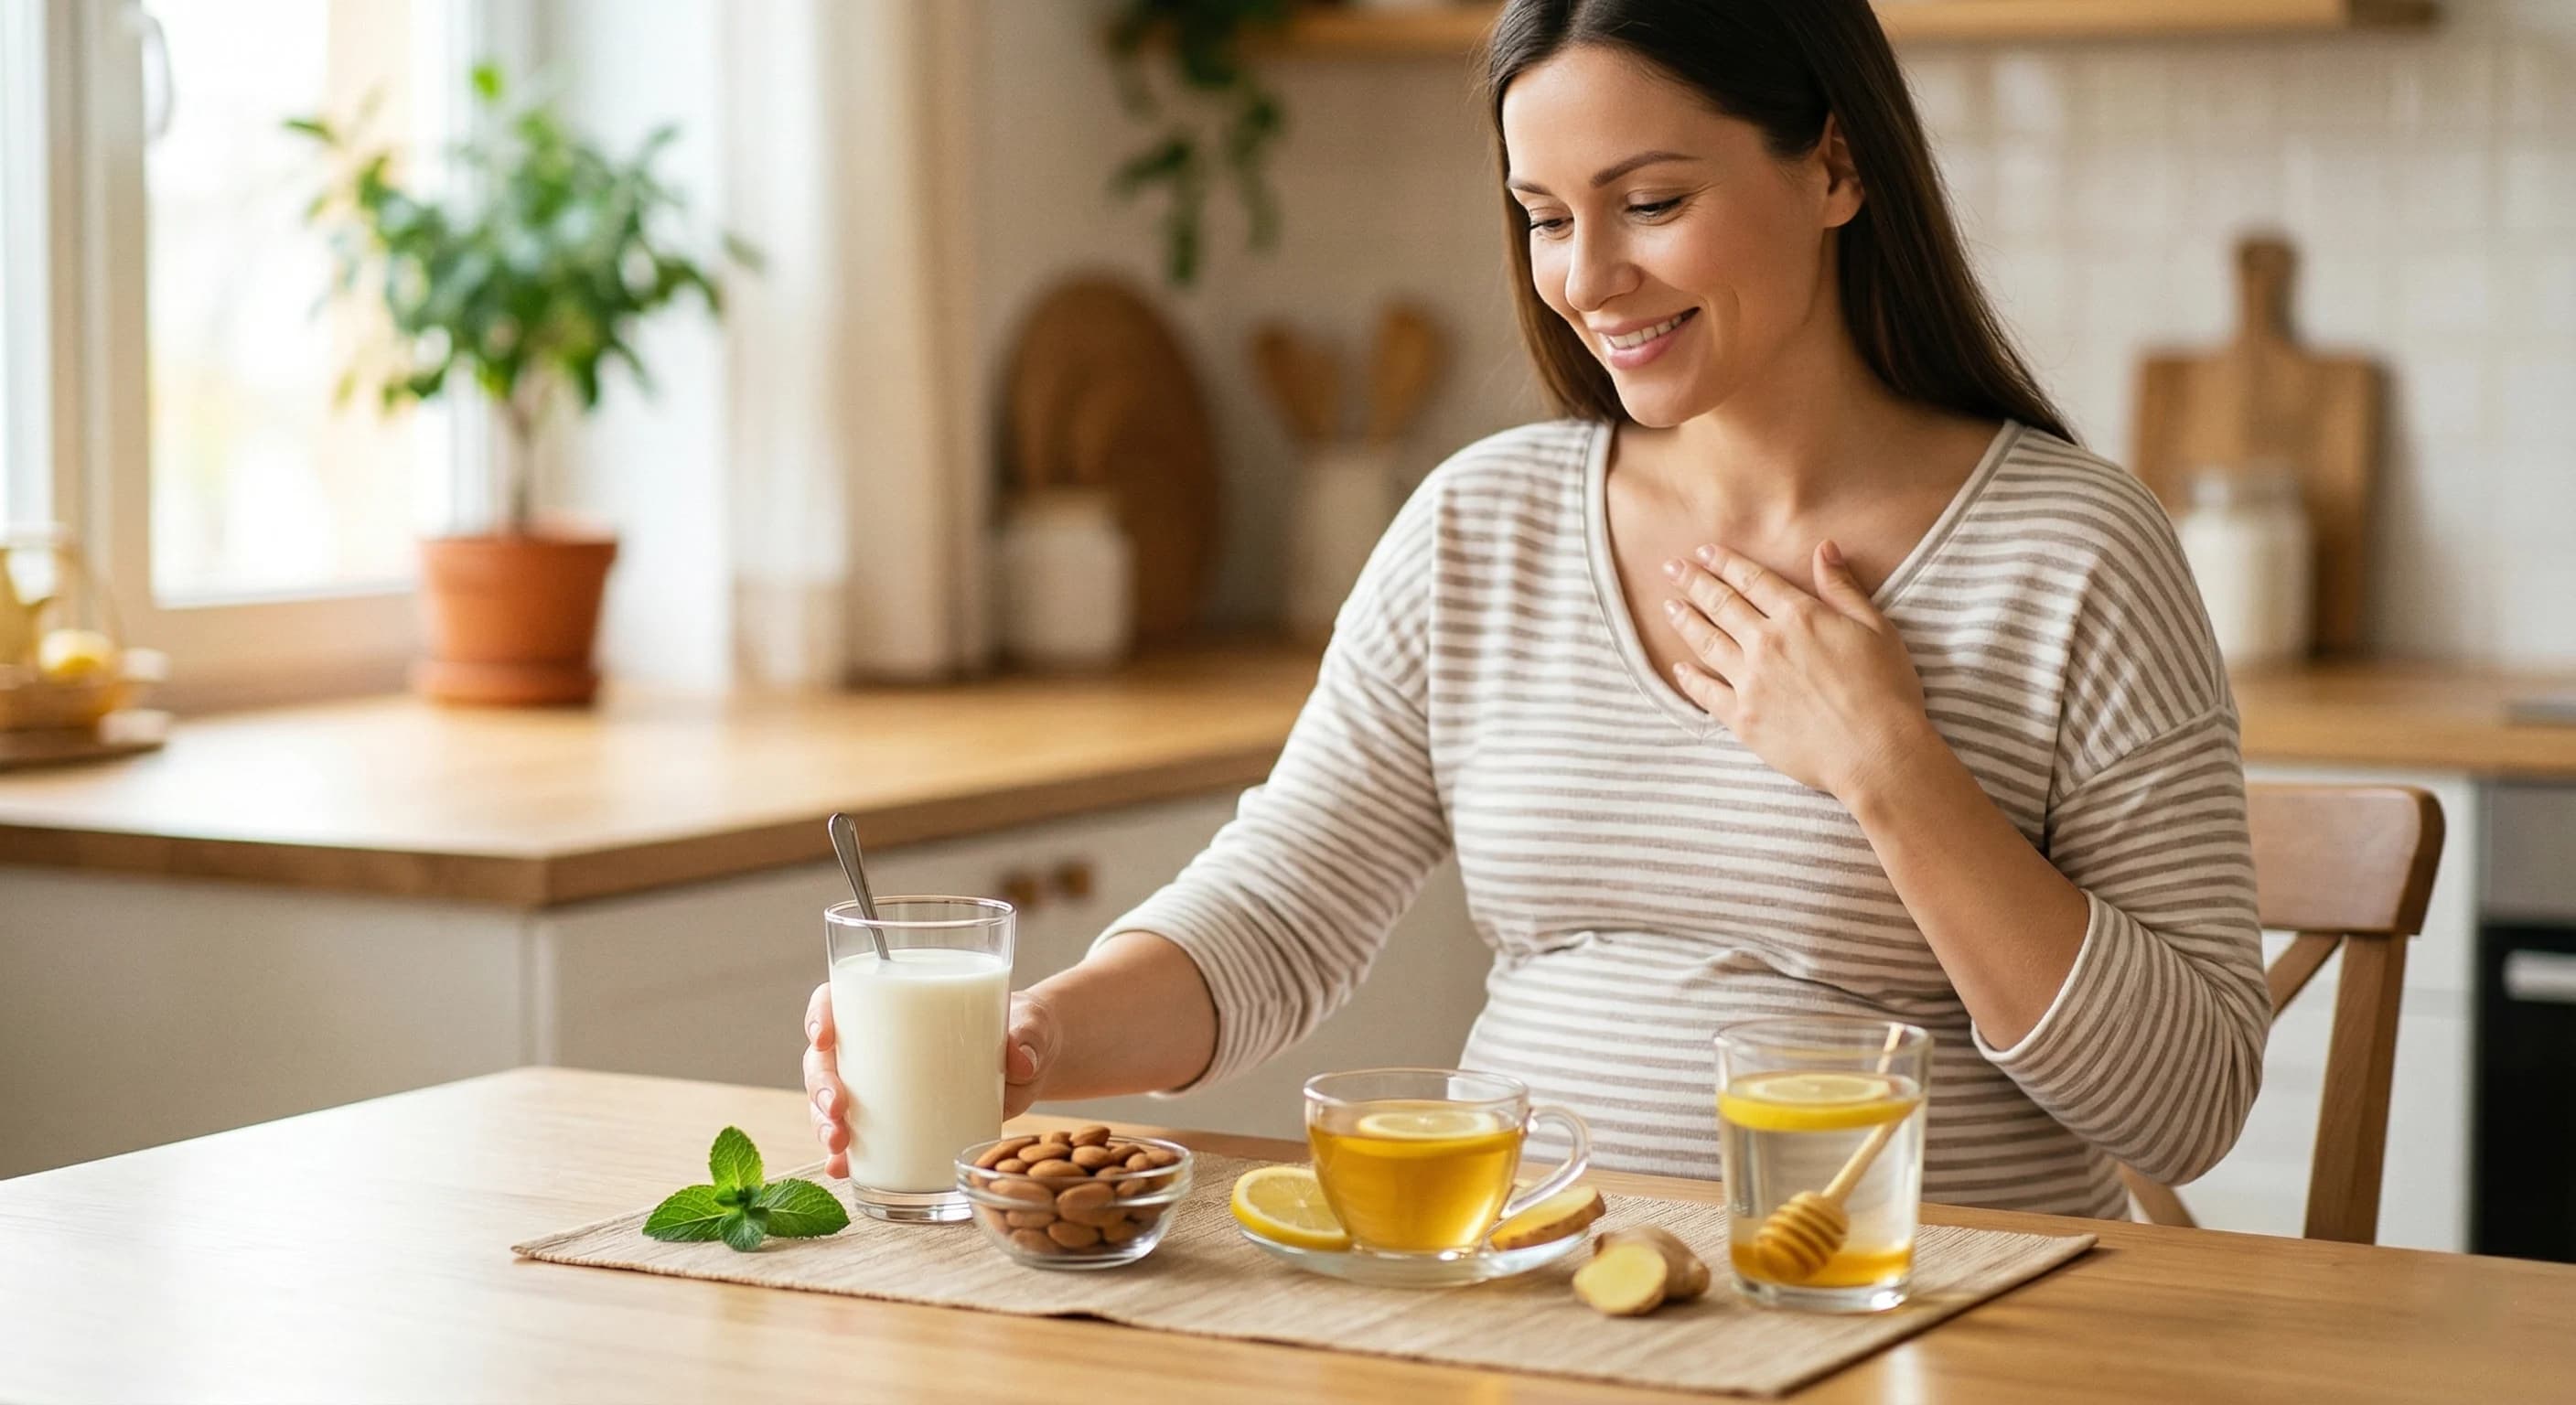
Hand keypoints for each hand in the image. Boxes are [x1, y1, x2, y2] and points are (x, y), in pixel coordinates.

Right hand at [802, 981, 1062, 1175]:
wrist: (1035, 1064)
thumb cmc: (1023, 1027)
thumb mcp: (1029, 1023)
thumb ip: (1026, 1035)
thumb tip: (1020, 1060)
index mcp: (897, 1002)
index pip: (839, 998)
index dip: (821, 1014)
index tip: (825, 1037)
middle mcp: (877, 1042)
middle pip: (826, 1056)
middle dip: (820, 1084)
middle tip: (837, 1109)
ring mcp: (882, 1084)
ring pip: (831, 1098)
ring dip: (823, 1122)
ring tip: (838, 1145)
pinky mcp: (897, 1118)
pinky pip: (857, 1135)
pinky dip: (844, 1153)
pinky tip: (841, 1169)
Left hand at [1660, 540, 1934, 801]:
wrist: (1876, 753)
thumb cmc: (1886, 690)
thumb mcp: (1875, 628)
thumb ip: (1842, 587)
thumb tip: (1823, 546)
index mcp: (1799, 616)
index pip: (1751, 580)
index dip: (1724, 563)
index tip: (1703, 552)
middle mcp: (1767, 643)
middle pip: (1721, 604)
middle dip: (1693, 582)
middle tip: (1671, 567)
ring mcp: (1750, 682)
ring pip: (1706, 642)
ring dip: (1685, 620)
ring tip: (1668, 606)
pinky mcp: (1742, 719)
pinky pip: (1706, 692)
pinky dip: (1689, 677)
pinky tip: (1678, 667)